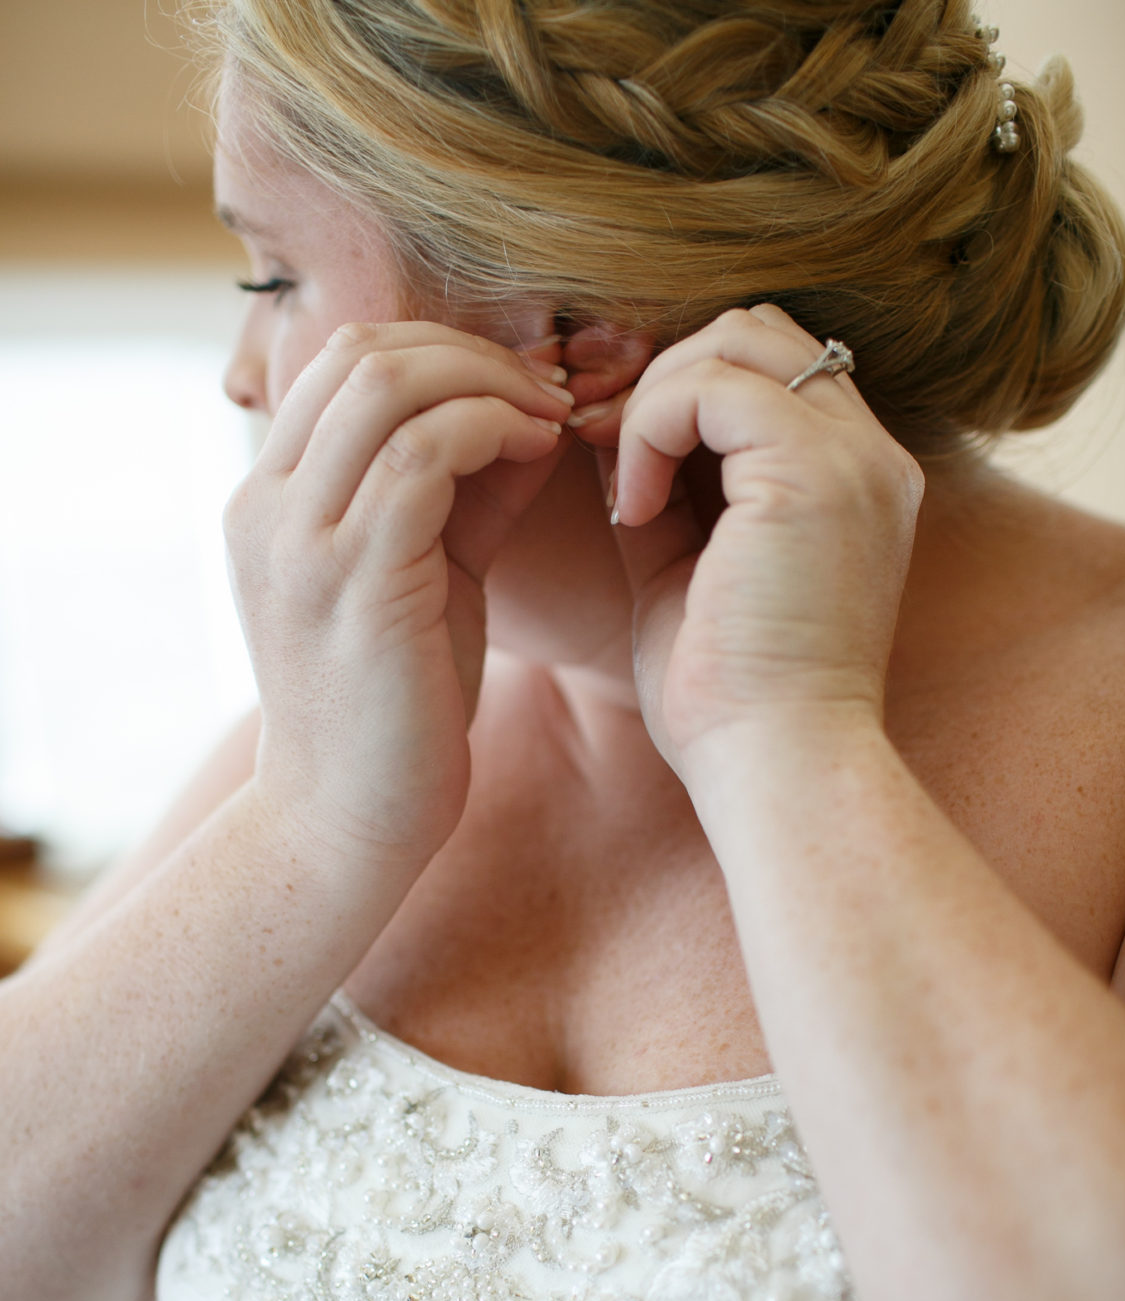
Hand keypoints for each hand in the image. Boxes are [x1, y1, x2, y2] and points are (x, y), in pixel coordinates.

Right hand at [222, 322, 572, 865]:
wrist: (347, 822)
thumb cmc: (396, 709)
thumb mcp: (424, 580)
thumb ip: (461, 495)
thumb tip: (528, 418)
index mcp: (269, 500)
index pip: (342, 360)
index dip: (442, 348)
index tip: (521, 383)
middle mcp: (265, 506)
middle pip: (362, 352)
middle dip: (471, 351)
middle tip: (549, 387)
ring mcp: (299, 540)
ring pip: (387, 386)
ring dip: (489, 382)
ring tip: (552, 414)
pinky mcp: (351, 578)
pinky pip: (422, 455)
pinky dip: (491, 431)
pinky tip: (538, 452)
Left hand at [575, 306, 923, 775]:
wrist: (775, 767)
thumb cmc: (729, 700)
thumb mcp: (686, 575)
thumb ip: (666, 498)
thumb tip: (610, 441)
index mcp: (853, 481)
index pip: (770, 373)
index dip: (683, 392)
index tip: (618, 460)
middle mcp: (870, 456)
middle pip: (759, 332)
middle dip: (666, 376)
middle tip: (603, 451)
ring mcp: (852, 458)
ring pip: (735, 339)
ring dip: (654, 399)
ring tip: (626, 490)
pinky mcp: (812, 472)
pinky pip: (710, 385)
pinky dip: (650, 428)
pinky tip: (633, 508)